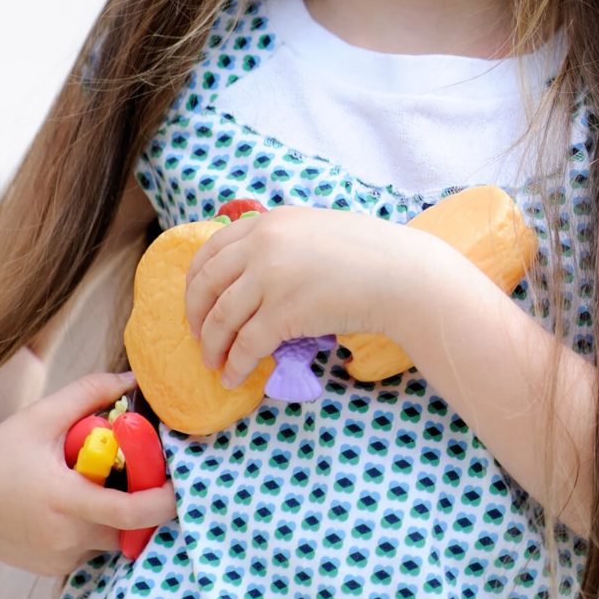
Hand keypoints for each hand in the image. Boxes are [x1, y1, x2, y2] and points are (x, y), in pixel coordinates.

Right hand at [0, 370, 176, 576]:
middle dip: (143, 504)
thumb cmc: (0, 449)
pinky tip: (76, 505)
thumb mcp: (43, 416)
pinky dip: (94, 530)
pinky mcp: (50, 569)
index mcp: (65, 499)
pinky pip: (90, 551)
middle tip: (140, 476)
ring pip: (112, 541)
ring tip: (99, 486)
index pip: (132, 512)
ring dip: (117, 518)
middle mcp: (64, 536)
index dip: (164, 500)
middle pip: (130, 528)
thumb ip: (90, 393)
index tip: (178, 481)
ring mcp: (57, 558)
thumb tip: (133, 379)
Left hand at [183, 205, 428, 387]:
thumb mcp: (316, 229)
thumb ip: (281, 240)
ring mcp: (271, 278)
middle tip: (199, 337)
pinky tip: (235, 376)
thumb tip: (252, 269)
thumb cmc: (370, 254)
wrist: (403, 275)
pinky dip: (235, 365)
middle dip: (196, 316)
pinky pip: (246, 345)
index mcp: (269, 222)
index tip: (196, 302)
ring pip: (221, 319)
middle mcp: (263, 245)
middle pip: (207, 285)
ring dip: (212, 346)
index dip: (194, 281)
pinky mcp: (284, 313)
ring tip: (214, 363)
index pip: (210, 250)